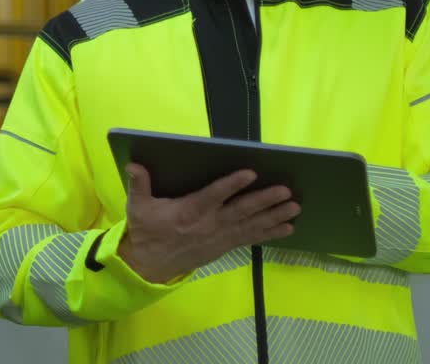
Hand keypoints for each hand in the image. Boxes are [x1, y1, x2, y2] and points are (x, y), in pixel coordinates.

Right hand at [117, 164, 299, 283]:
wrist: (149, 265)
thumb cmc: (146, 231)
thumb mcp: (138, 208)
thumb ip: (139, 184)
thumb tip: (134, 163)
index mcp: (189, 211)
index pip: (214, 195)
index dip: (232, 185)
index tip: (250, 173)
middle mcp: (209, 225)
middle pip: (241, 211)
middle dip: (265, 201)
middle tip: (286, 192)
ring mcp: (219, 237)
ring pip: (251, 225)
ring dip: (274, 216)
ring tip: (295, 208)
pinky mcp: (224, 246)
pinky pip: (250, 239)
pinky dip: (270, 233)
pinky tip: (288, 227)